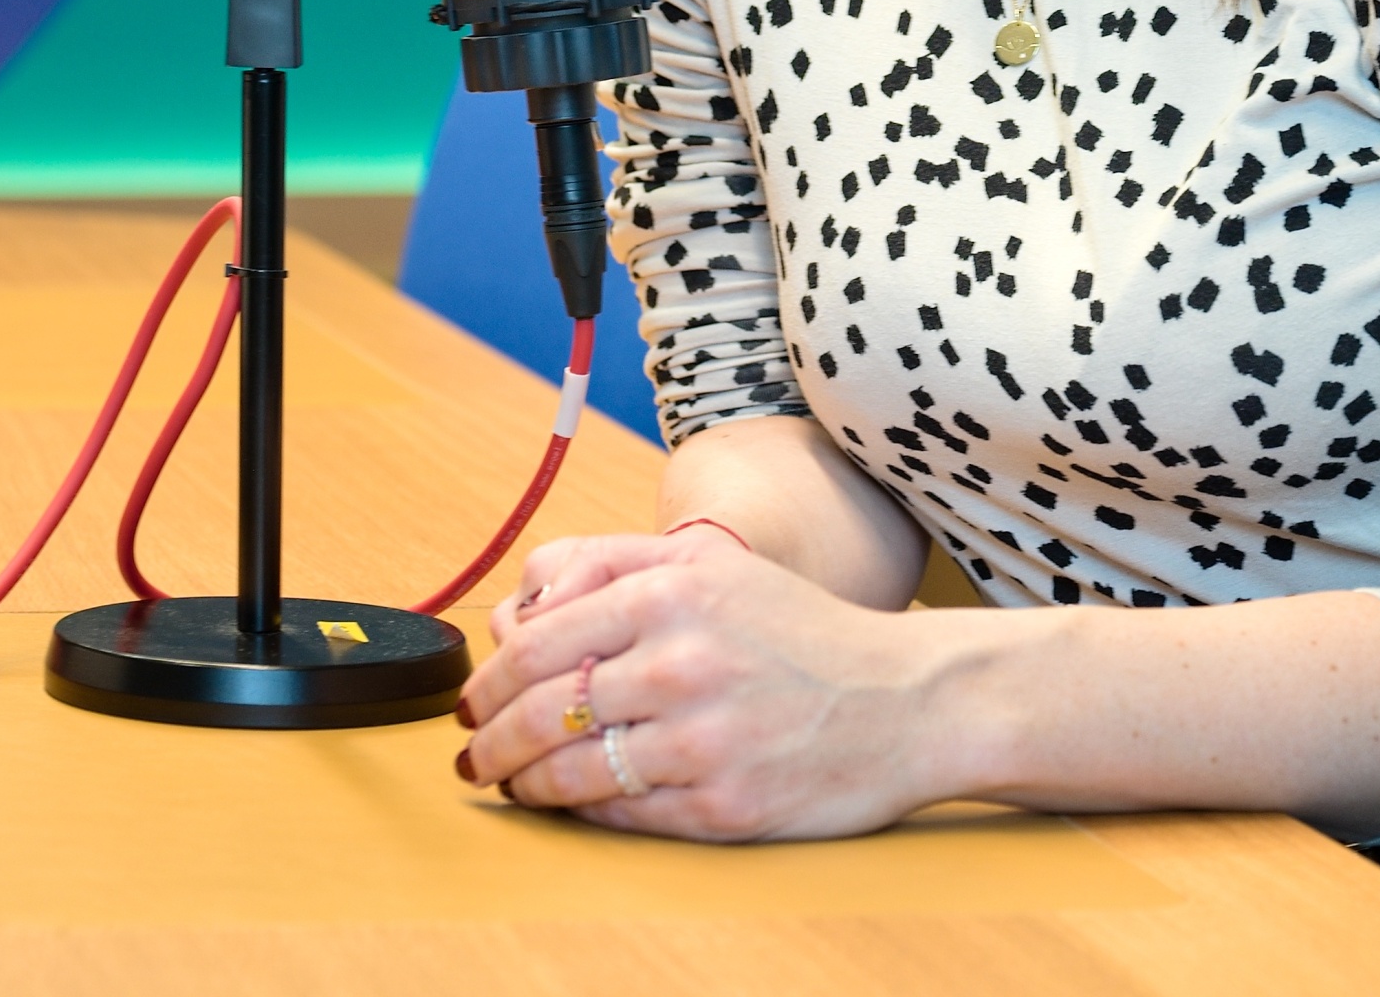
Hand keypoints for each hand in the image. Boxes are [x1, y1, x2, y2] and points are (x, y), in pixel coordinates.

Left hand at [455, 527, 970, 840]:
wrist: (906, 700)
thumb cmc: (803, 633)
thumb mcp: (717, 564)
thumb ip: (616, 564)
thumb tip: (519, 607)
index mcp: (676, 593)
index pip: (539, 643)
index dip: (489, 682)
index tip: (473, 702)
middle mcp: (684, 662)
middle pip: (542, 710)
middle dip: (490, 740)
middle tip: (473, 755)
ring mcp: (703, 739)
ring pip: (571, 769)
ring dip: (524, 783)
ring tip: (511, 785)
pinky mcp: (723, 805)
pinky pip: (622, 814)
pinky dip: (582, 812)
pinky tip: (571, 803)